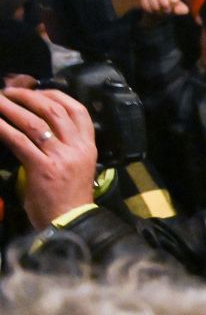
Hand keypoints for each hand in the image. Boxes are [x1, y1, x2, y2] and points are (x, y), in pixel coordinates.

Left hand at [0, 88, 98, 227]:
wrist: (70, 223)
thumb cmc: (70, 199)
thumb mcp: (77, 167)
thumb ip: (64, 148)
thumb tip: (40, 131)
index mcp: (88, 147)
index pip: (78, 111)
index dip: (57, 95)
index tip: (39, 91)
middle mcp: (77, 148)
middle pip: (54, 110)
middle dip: (30, 97)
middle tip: (11, 93)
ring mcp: (60, 157)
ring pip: (35, 123)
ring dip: (13, 108)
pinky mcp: (42, 168)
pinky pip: (20, 141)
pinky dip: (4, 128)